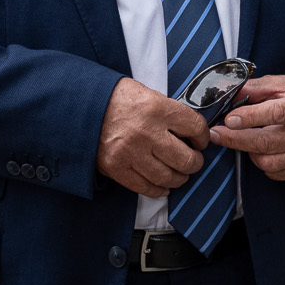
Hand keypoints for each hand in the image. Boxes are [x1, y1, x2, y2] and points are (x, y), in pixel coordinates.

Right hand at [96, 77, 208, 196]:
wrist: (82, 106)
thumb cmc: (118, 99)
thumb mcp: (148, 94)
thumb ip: (170, 113)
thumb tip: (191, 133)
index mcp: (157, 108)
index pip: (196, 128)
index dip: (203, 137)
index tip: (199, 140)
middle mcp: (146, 132)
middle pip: (186, 159)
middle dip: (195, 162)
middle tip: (192, 160)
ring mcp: (131, 153)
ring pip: (168, 177)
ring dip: (179, 178)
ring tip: (178, 173)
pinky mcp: (117, 168)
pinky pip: (146, 187)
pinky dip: (159, 189)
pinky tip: (162, 185)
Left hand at [212, 75, 284, 180]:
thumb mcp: (281, 84)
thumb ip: (255, 88)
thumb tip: (228, 93)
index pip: (277, 113)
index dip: (250, 117)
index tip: (228, 119)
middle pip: (267, 142)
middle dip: (236, 139)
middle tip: (215, 133)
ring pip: (267, 162)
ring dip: (249, 151)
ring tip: (244, 139)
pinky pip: (273, 173)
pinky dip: (261, 162)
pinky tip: (261, 150)